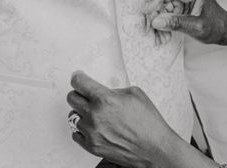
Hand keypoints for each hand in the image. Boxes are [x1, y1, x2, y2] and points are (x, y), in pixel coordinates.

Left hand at [67, 71, 181, 167]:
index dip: (78, 78)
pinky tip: (94, 126)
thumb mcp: (134, 94)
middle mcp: (95, 116)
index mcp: (105, 100)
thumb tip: (103, 91)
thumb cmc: (148, 122)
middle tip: (87, 95)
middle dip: (79, 94)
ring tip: (96, 114)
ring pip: (73, 116)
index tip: (79, 77)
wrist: (154, 148)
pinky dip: (83, 128)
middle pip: (72, 98)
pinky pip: (76, 133)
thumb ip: (114, 90)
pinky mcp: (91, 146)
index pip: (79, 83)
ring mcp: (91, 132)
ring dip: (82, 113)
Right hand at [143, 0, 226, 44]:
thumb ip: (177, 23)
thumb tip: (156, 21)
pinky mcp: (178, 3)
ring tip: (156, 37)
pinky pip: (163, 10)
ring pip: (160, 3)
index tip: (145, 12)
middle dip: (153, 11)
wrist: (224, 30)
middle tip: (146, 28)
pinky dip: (160, 22)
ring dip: (155, 19)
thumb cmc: (216, 27)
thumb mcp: (197, 27)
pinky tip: (161, 36)